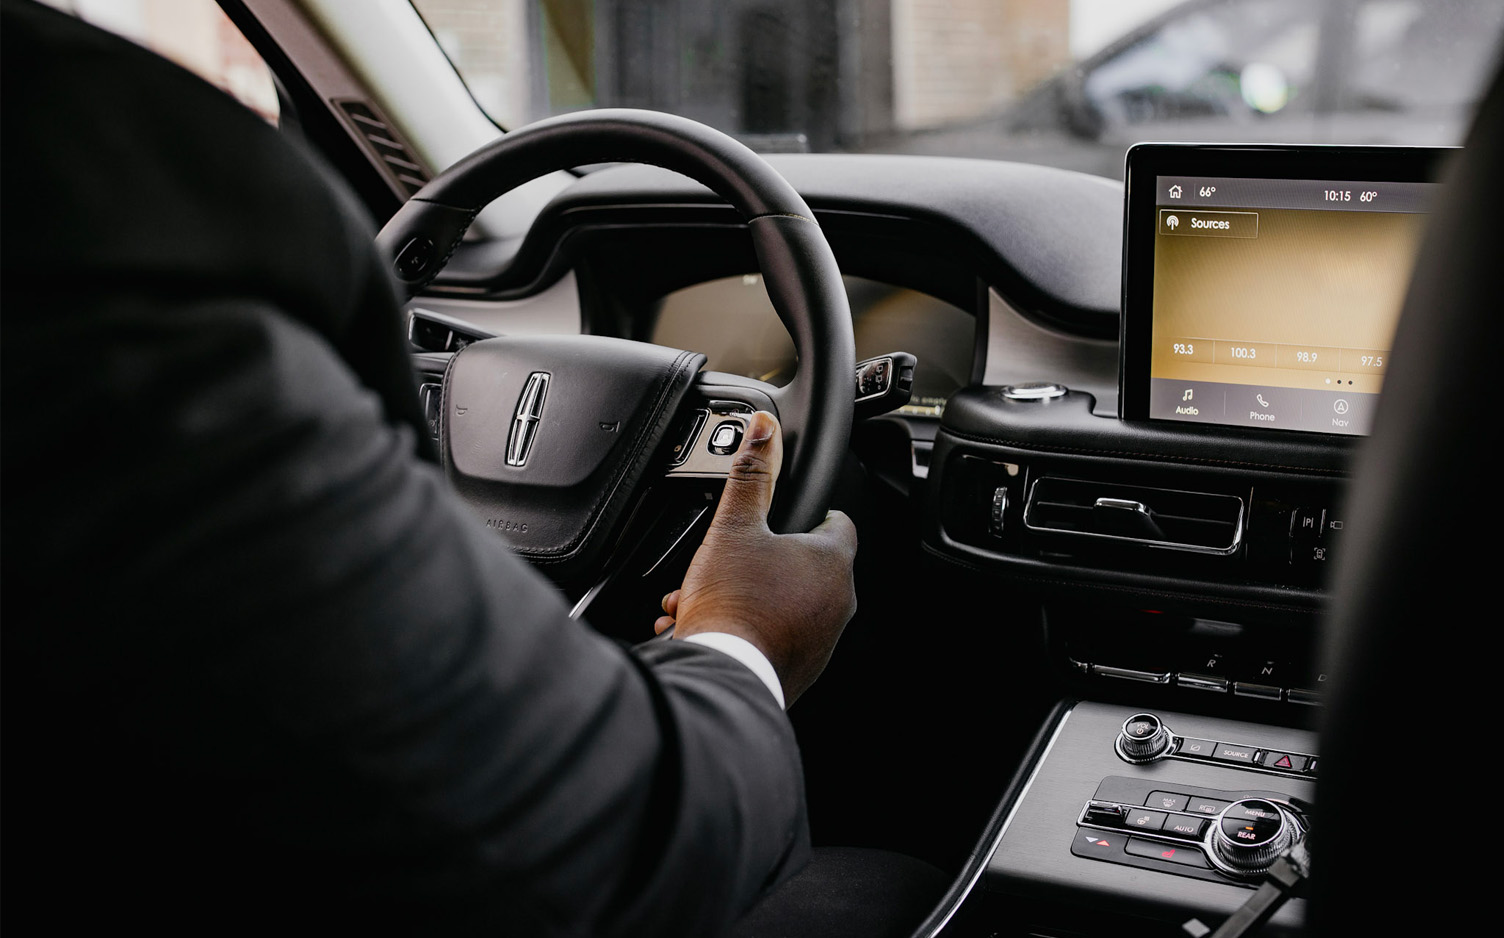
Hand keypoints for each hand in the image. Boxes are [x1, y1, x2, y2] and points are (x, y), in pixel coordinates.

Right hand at [654, 411, 857, 704]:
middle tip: (731, 559)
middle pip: (806, 566)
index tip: (794, 511)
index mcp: (832, 562)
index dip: (815, 511)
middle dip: (765, 560)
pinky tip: (713, 626)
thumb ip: (751, 474)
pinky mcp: (800, 669)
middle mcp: (837, 603)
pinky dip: (748, 628)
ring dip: (751, 596)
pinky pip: (776, 637)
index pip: (839, 523)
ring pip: (786, 604)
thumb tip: (761, 429)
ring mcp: (822, 640)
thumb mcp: (733, 526)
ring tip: (709, 595)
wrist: (723, 675)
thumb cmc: (732, 604)